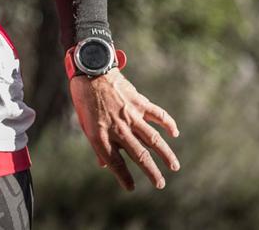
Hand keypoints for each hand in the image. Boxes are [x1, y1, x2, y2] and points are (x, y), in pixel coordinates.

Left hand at [69, 70, 179, 191]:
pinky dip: (168, 124)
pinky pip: (157, 115)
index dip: (124, 177)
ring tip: (174, 167)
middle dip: (152, 173)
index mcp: (100, 135)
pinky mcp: (138, 102)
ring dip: (166, 154)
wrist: (90, 70)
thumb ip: (97, 144)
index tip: (131, 188)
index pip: (115, 163)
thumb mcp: (84, 123)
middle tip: (160, 184)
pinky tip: (175, 132)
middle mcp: (117, 128)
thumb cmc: (84, 98)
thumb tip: (104, 165)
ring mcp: (130, 115)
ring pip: (153, 140)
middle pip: (139, 156)